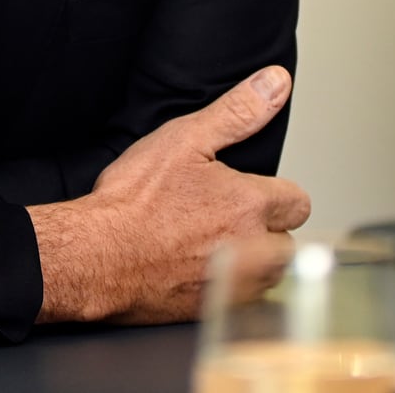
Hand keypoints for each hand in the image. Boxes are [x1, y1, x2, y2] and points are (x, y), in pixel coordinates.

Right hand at [29, 66, 309, 325]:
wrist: (96, 257)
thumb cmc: (134, 201)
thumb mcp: (184, 138)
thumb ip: (237, 112)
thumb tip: (275, 83)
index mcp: (252, 206)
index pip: (298, 202)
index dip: (275, 193)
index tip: (248, 192)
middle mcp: (253, 250)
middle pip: (288, 243)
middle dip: (268, 230)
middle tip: (227, 216)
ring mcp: (235, 284)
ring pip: (268, 274)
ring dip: (252, 260)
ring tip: (212, 241)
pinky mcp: (214, 310)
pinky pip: (239, 297)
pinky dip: (226, 284)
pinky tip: (196, 267)